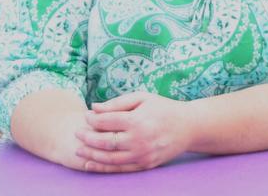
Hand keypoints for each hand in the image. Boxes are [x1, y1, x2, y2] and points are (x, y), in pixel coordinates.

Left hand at [75, 92, 194, 172]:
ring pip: (109, 158)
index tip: (86, 116)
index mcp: (138, 120)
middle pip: (104, 141)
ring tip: (79, 150)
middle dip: (87, 138)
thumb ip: (117, 102)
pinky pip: (120, 169)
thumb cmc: (164, 108)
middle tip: (77, 133)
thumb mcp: (143, 98)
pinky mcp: (145, 164)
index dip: (92, 119)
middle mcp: (139, 139)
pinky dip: (103, 168)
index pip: (106, 121)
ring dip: (91, 155)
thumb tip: (93, 108)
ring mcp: (142, 154)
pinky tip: (90, 164)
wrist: (189, 127)